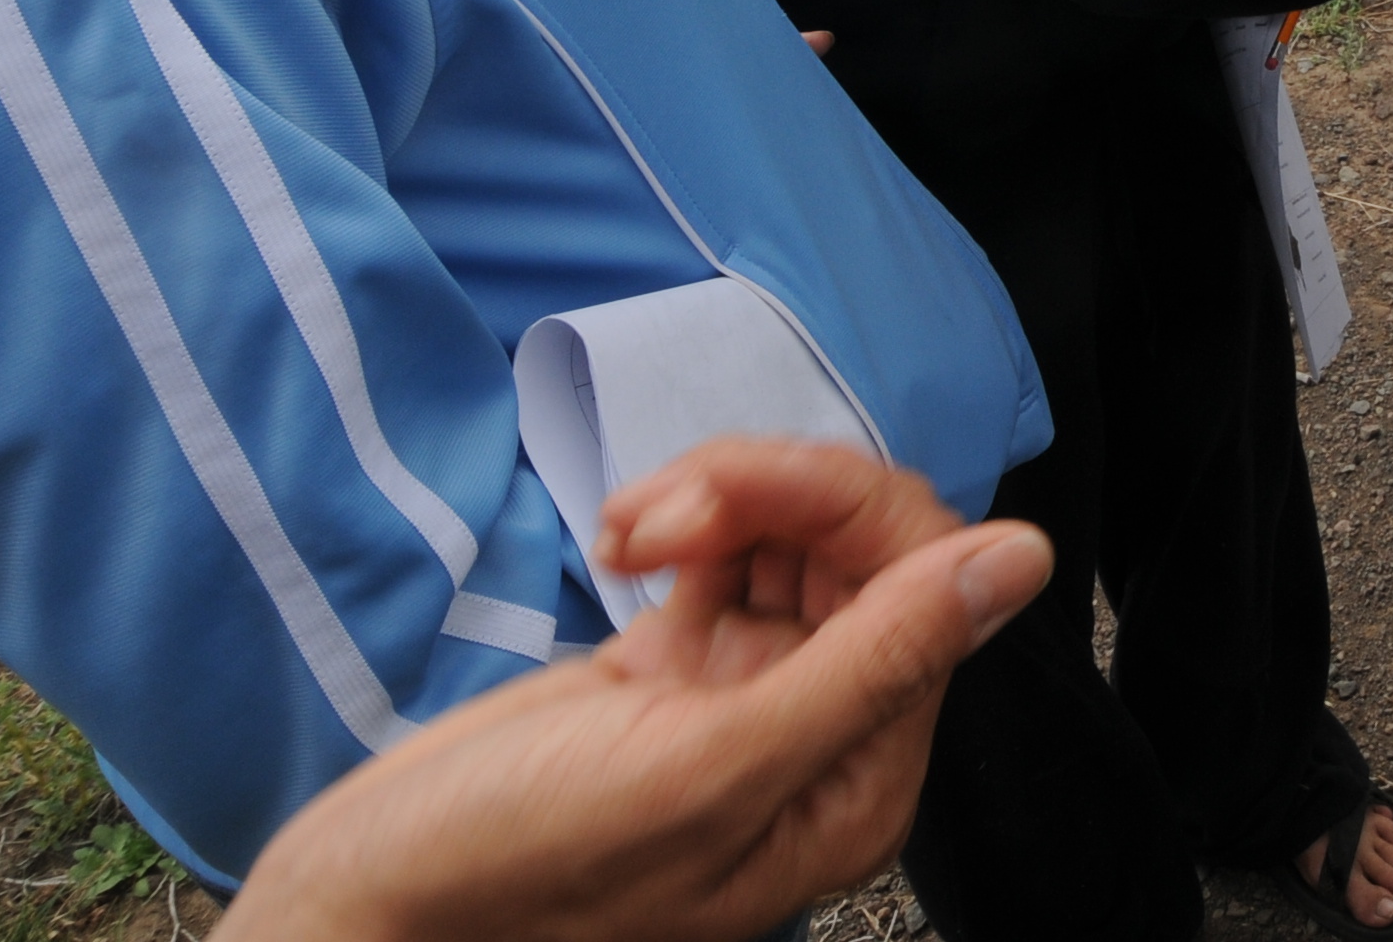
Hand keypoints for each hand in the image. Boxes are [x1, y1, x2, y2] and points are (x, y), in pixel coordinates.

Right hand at [212, 439, 1053, 941]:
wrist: (365, 904)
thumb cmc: (518, 870)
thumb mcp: (707, 769)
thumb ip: (875, 661)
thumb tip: (1027, 558)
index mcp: (857, 777)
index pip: (923, 582)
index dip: (838, 508)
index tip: (720, 500)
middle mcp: (821, 733)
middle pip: (862, 544)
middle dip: (770, 492)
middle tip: (659, 512)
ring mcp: (746, 695)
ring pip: (793, 534)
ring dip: (718, 499)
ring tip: (623, 531)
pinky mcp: (674, 666)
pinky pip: (726, 551)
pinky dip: (677, 522)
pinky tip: (613, 541)